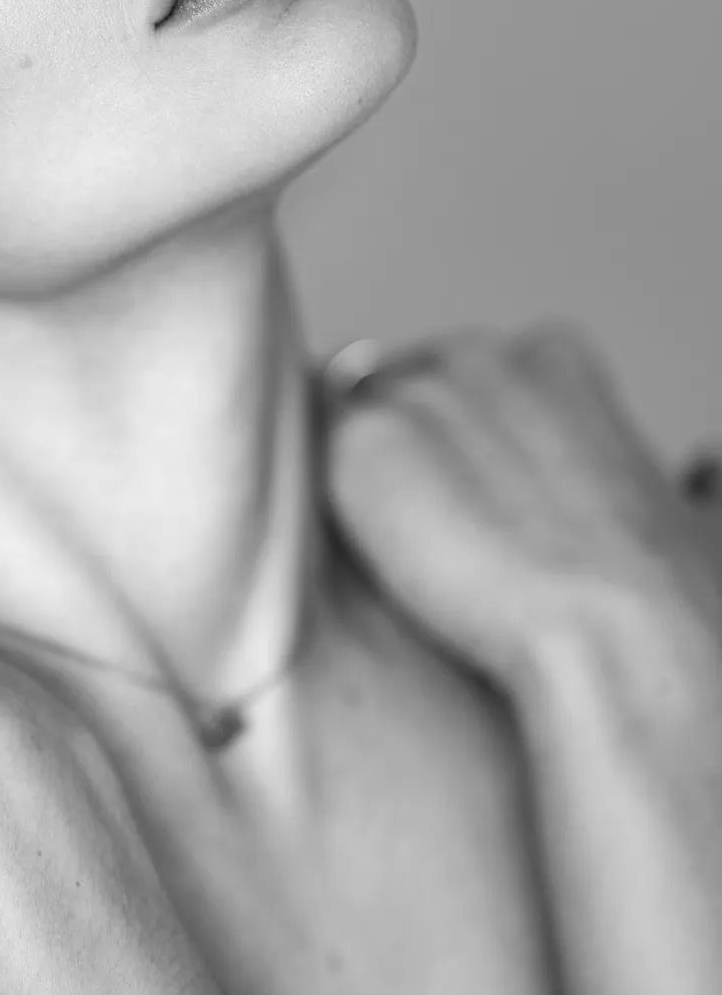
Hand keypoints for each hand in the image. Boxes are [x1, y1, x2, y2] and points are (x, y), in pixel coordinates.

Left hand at [323, 324, 721, 691]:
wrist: (621, 642)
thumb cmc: (658, 600)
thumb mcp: (673, 503)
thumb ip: (645, 467)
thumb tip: (698, 470)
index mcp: (555, 357)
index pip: (456, 378)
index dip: (453, 451)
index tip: (473, 513)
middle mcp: (479, 352)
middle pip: (392, 387)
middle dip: (400, 458)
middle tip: (435, 544)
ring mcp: (417, 387)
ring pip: (344, 422)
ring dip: (361, 485)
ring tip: (409, 560)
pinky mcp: (362, 438)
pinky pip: (312, 460)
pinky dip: (332, 511)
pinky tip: (375, 560)